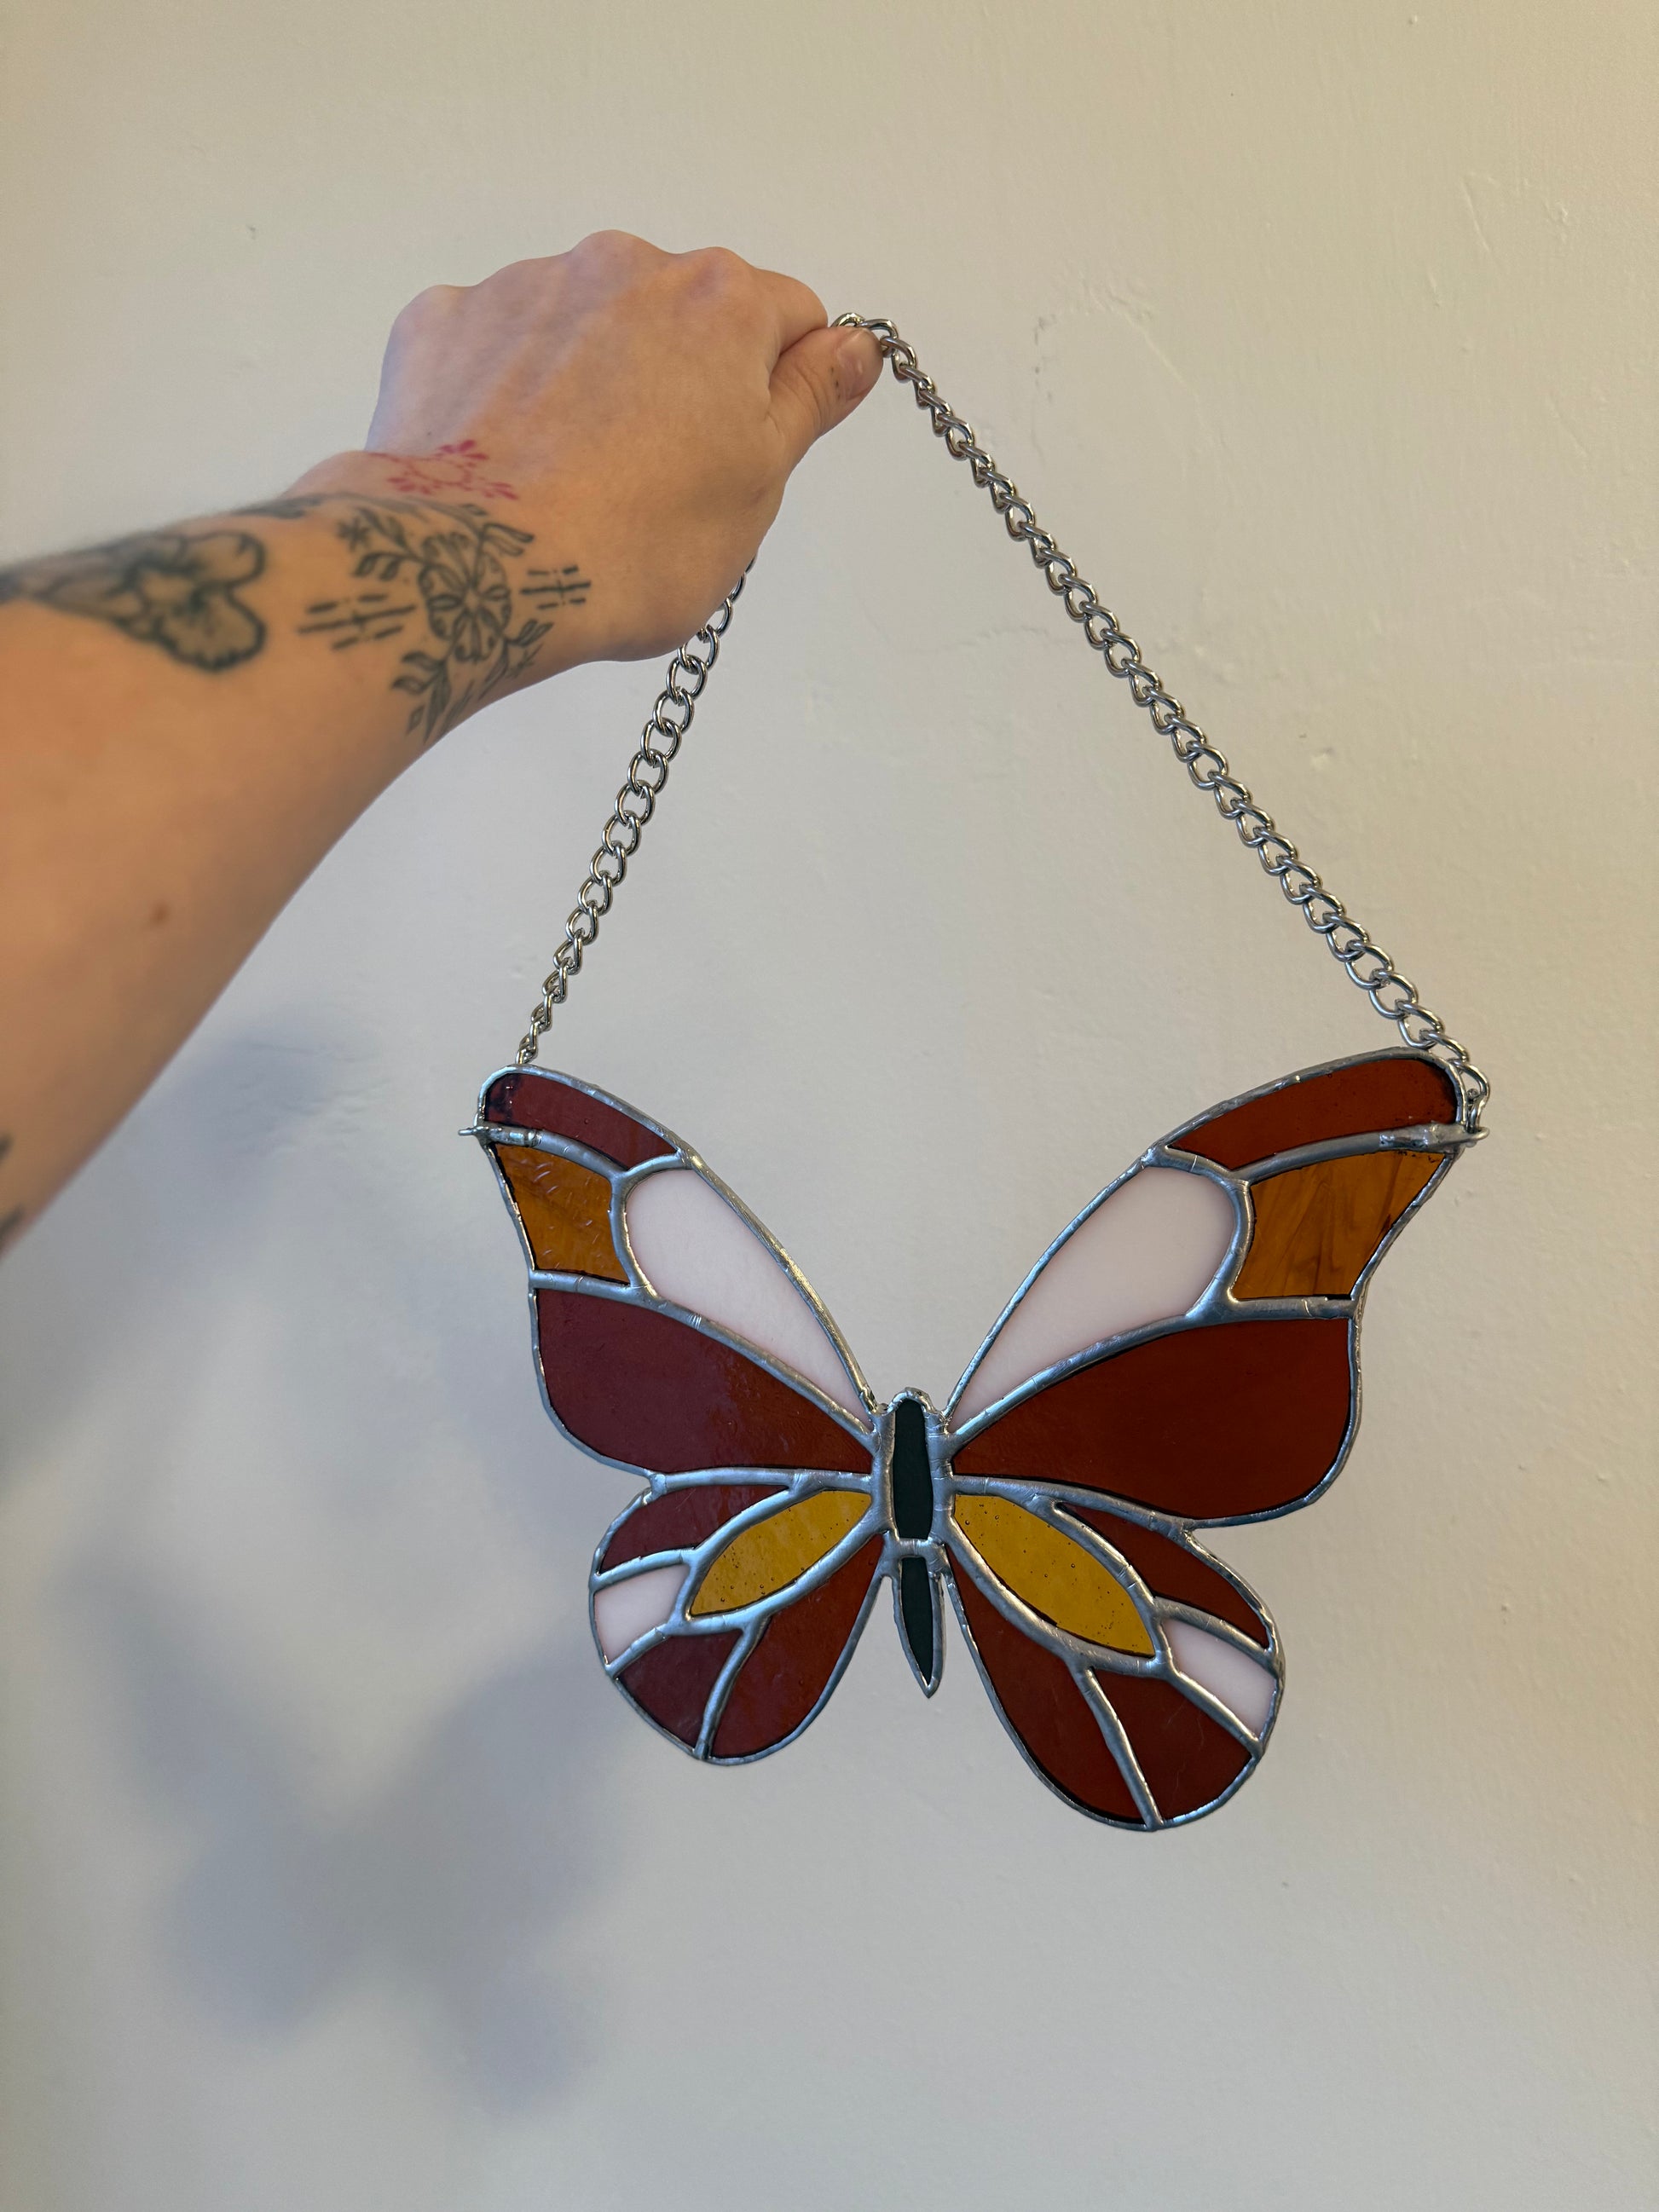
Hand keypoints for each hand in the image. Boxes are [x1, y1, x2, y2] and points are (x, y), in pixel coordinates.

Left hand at [290, 232, 882, 670]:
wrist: (475, 569)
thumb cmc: (634, 544)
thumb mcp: (758, 483)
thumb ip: (808, 398)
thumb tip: (854, 344)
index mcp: (718, 301)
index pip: (787, 318)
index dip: (779, 388)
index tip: (745, 454)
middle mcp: (624, 264)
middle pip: (681, 314)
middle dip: (681, 378)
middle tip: (659, 482)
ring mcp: (526, 286)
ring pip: (587, 323)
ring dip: (594, 379)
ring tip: (574, 478)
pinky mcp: (445, 321)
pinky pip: (499, 342)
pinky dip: (510, 388)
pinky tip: (509, 459)